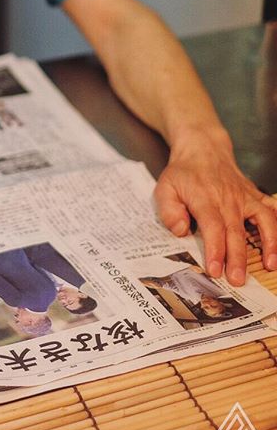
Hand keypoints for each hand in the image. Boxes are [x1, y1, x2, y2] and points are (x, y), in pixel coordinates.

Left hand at [154, 131, 276, 285]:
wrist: (203, 149)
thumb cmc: (183, 173)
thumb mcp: (164, 188)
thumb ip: (169, 210)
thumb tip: (181, 230)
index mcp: (204, 198)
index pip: (212, 226)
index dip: (215, 249)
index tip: (215, 270)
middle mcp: (228, 198)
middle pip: (235, 230)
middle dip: (237, 257)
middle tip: (237, 280)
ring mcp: (244, 197)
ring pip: (262, 220)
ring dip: (269, 243)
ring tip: (270, 265)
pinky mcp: (255, 196)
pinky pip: (271, 211)